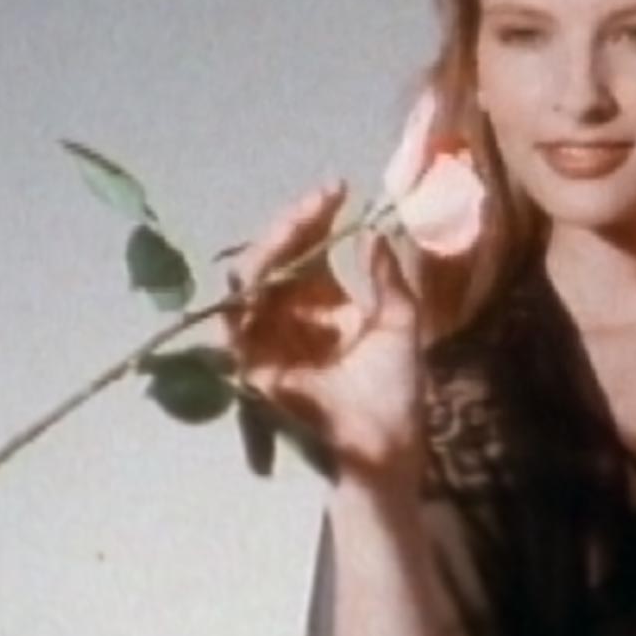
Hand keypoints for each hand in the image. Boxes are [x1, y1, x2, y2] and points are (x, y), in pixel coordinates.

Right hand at [224, 180, 423, 483]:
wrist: (383, 445)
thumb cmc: (395, 391)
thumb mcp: (400, 322)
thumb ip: (386, 277)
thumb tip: (374, 232)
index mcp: (323, 304)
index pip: (310, 250)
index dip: (319, 218)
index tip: (340, 190)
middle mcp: (289, 315)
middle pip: (276, 257)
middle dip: (295, 223)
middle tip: (321, 199)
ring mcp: (267, 338)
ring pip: (250, 279)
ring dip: (272, 246)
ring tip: (300, 221)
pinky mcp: (249, 365)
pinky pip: (235, 320)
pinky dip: (251, 290)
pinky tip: (274, 263)